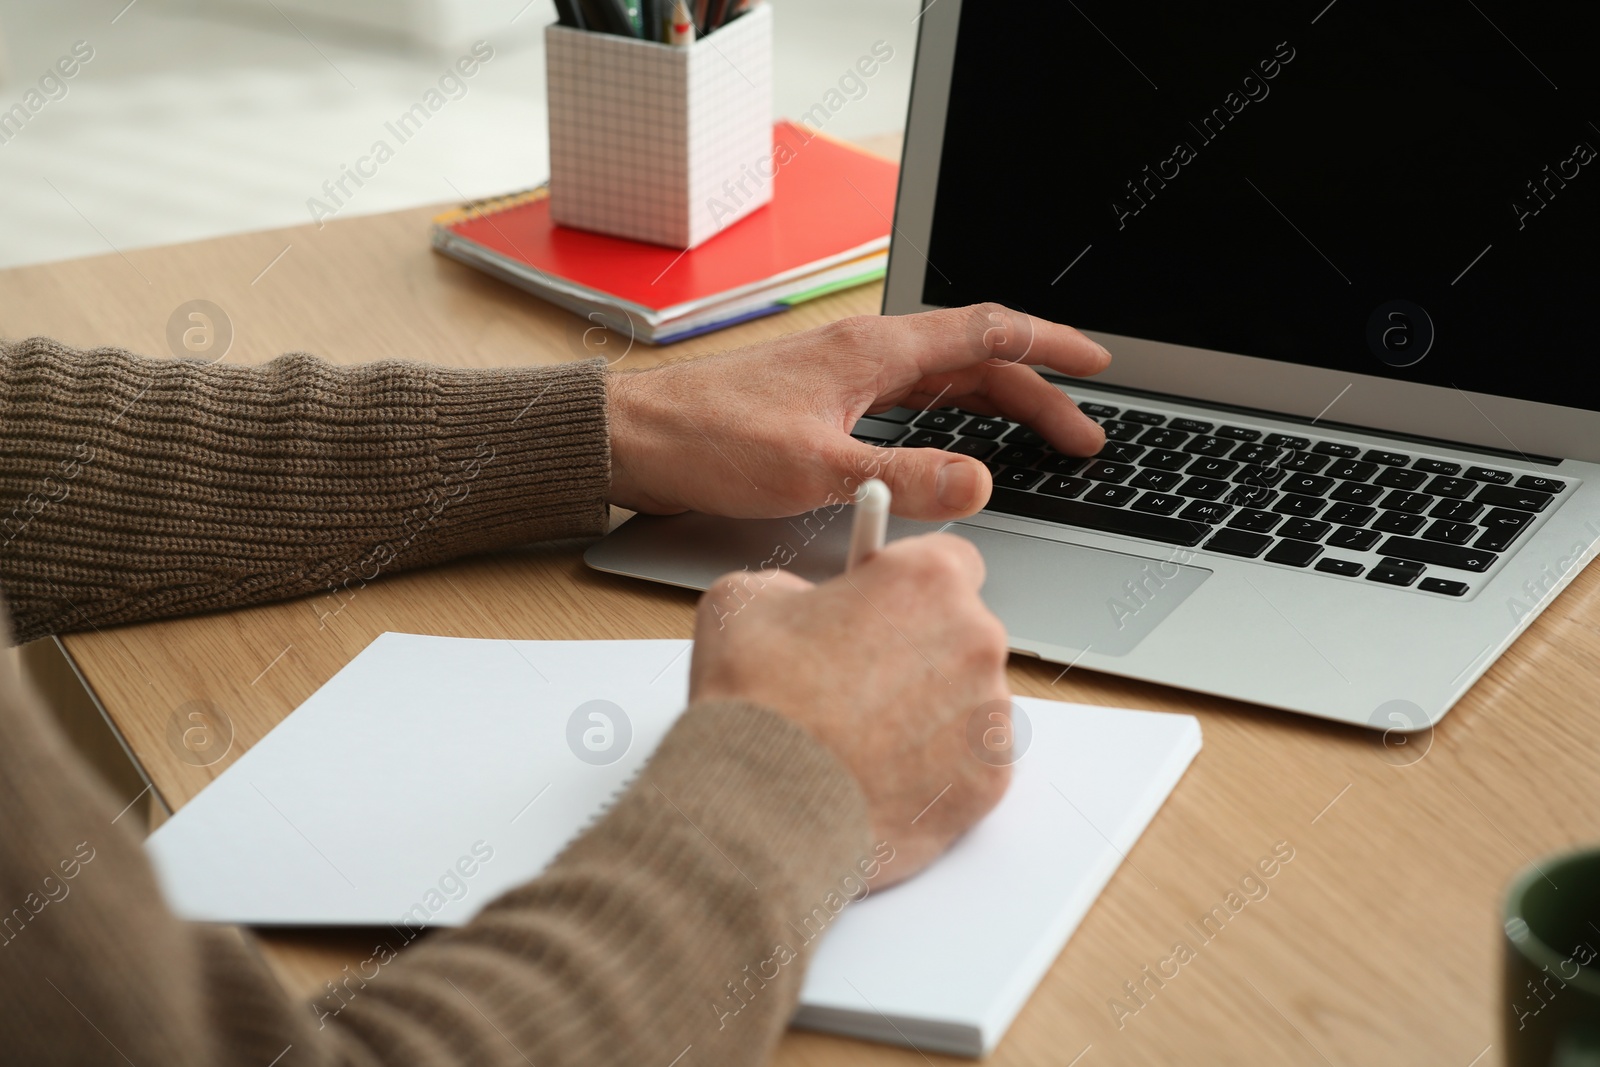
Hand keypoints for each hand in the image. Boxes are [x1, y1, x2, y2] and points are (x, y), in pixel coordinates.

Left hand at [606, 303, 1109, 520]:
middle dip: (1037, 394)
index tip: (1098, 365)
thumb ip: (902, 479)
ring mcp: (845, 378)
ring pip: (944, 382)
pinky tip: (957, 444)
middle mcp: (865, 356)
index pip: (985, 333)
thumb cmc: (707, 438)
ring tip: (1039, 439)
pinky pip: (909, 403)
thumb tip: (980, 486)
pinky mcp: (824, 406)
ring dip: (997, 406)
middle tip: (1082, 436)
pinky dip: (951, 419)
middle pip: (974, 361)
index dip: (1049, 347)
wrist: (633, 440)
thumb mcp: (814, 468)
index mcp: (872, 351)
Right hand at [688, 533, 1011, 885]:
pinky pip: (969, 763)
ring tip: (860, 736)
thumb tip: (805, 605)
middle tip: (856, 681)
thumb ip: (798, 589)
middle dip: (917, 653)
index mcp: (925, 581)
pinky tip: (881, 773)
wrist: (761, 805)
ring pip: (966, 701)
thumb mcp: (746, 601)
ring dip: (927, 711)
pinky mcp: (988, 781)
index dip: (911, 587)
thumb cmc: (757, 706)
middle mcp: (973, 639)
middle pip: (960, 634)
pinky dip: (935, 769)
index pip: (950, 562)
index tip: (888, 606)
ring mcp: (987, 714)